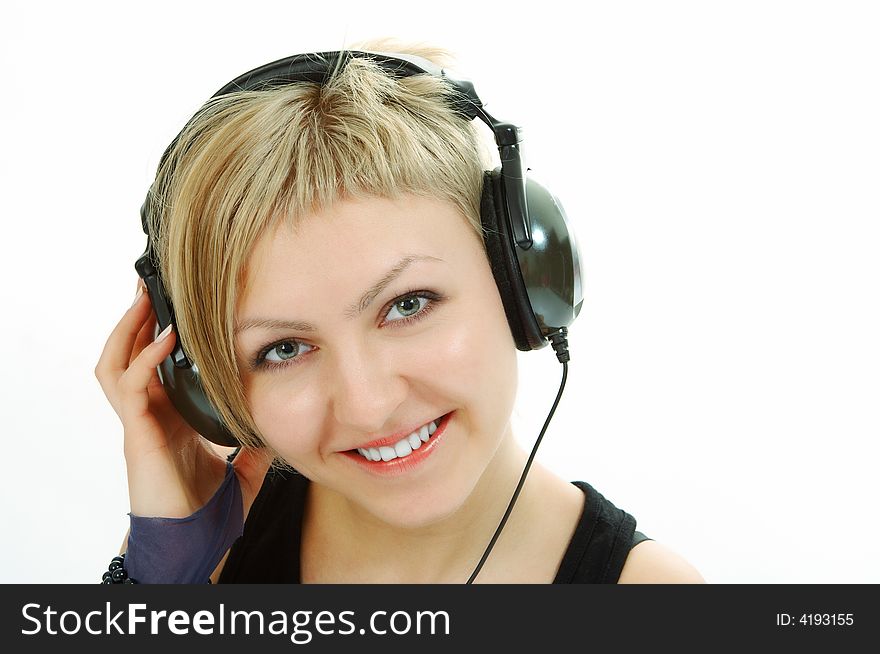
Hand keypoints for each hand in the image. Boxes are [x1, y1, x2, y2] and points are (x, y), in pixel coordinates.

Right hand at [95, 280, 268, 518]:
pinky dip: (145, 359)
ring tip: (145, 297)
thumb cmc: (209, 511)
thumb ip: (254, 446)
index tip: (181, 303)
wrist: (194, 545)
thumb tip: (277, 427)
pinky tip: (165, 339)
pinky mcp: (138, 436)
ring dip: (129, 329)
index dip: (162, 334)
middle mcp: (152, 415)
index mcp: (172, 418)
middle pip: (129, 355)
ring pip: (116, 363)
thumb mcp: (243, 469)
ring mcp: (141, 424)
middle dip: (137, 319)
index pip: (157, 365)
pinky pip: (130, 388)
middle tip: (152, 285)